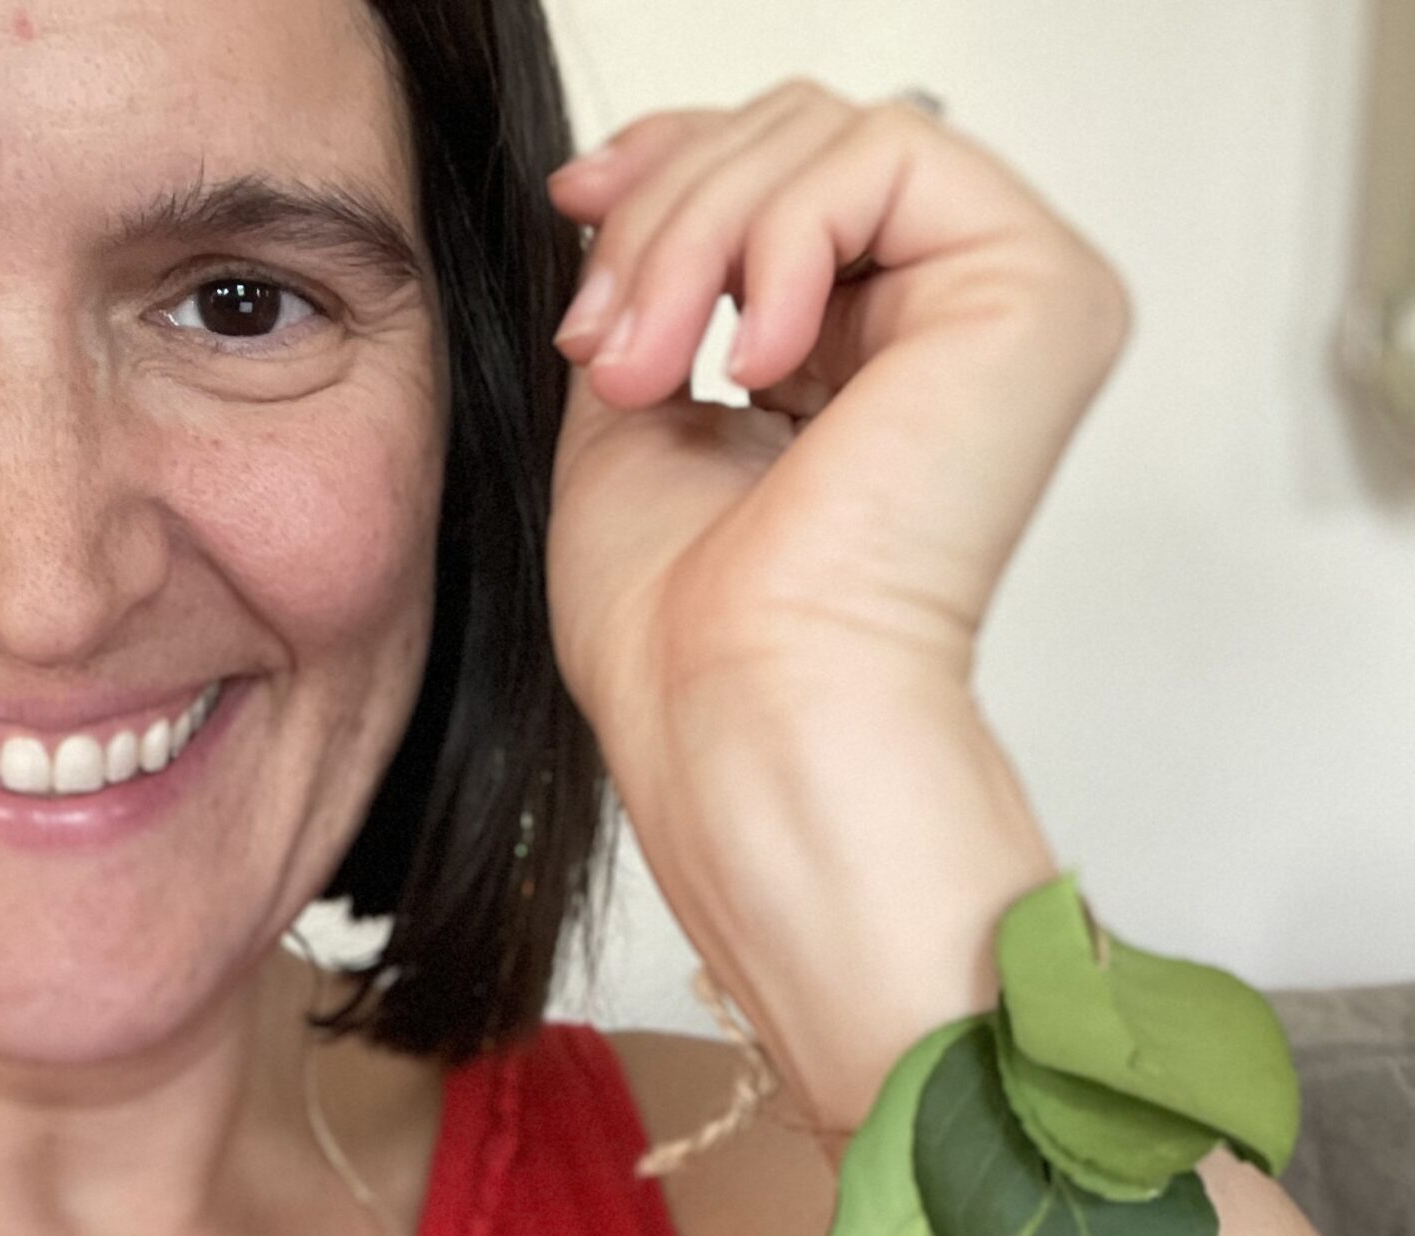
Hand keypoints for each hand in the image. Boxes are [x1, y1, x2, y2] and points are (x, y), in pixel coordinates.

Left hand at [542, 86, 1131, 1121]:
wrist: (736, 713)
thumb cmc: (684, 638)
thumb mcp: (631, 413)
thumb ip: (656, 288)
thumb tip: (634, 183)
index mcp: (862, 359)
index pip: (788, 175)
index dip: (675, 159)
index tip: (578, 201)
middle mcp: (945, 327)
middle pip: (800, 137)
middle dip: (666, 216)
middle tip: (604, 343)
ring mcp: (1004, 305)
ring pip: (830, 137)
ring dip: (695, 236)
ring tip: (647, 365)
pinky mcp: (1041, 292)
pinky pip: (886, 153)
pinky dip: (779, 238)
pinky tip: (751, 361)